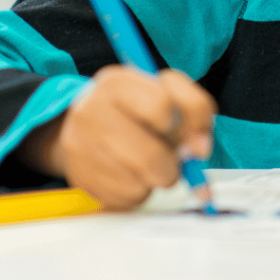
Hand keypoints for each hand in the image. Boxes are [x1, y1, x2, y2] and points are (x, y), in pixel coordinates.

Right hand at [18, 65, 216, 209]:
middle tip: (173, 160)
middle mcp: (91, 112)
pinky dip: (141, 191)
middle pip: (150, 156)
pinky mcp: (80, 178)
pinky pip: (127, 197)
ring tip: (151, 164)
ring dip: (157, 179)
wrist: (89, 126)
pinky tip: (133, 174)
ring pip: (139, 182)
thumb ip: (195, 109)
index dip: (183, 125)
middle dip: (172, 165)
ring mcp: (80, 147)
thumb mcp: (168, 91)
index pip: (161, 106)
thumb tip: (200, 149)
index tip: (186, 133)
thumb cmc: (138, 107)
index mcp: (117, 82)